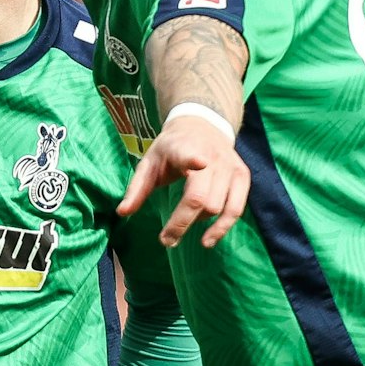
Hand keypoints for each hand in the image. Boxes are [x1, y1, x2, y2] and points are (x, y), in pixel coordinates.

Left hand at [120, 117, 249, 248]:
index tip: (199, 163)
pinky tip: (209, 239)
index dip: (194, 159)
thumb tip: (122, 213)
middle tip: (166, 240)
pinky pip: (236, 209)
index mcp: (184, 149)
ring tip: (180, 235)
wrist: (202, 126)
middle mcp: (211, 157)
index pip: (190, 155)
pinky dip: (223, 227)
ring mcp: (230, 166)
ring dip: (199, 225)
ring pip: (218, 206)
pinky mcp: (242, 176)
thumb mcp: (150, 161)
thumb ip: (137, 188)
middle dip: (182, 222)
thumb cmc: (171, 149)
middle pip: (200, 197)